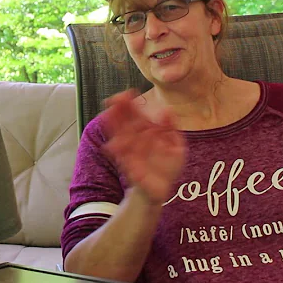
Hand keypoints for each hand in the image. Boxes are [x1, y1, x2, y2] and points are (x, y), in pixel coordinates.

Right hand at [99, 90, 185, 204]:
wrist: (161, 189)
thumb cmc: (167, 166)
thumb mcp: (175, 145)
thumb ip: (170, 128)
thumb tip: (166, 109)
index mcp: (147, 132)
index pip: (137, 115)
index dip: (132, 105)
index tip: (128, 93)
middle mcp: (136, 139)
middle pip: (126, 122)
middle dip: (120, 111)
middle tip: (115, 99)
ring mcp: (130, 152)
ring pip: (120, 136)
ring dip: (113, 126)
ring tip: (107, 114)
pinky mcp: (128, 166)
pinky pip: (121, 157)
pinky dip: (116, 151)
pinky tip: (110, 145)